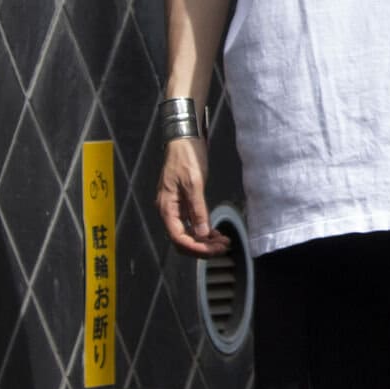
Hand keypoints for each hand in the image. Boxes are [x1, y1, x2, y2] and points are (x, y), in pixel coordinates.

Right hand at [156, 138, 231, 255]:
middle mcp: (168, 210)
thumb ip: (198, 209)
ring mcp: (175, 207)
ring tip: (223, 241)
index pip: (178, 238)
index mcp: (166, 207)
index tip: (214, 249)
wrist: (184, 139)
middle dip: (202, 247)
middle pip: (183, 239)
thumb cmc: (186, 157)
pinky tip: (215, 232)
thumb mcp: (194, 183)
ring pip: (188, 233)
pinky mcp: (183, 203)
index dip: (196, 247)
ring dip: (204, 240)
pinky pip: (191, 224)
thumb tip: (202, 234)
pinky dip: (203, 230)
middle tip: (222, 247)